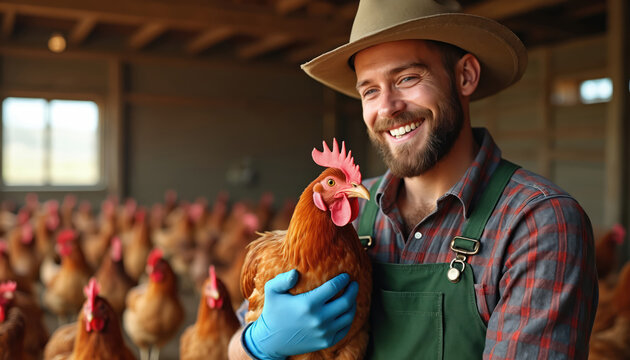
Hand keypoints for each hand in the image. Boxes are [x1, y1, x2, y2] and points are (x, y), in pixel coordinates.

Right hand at [243, 269, 358, 359]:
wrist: (271, 341)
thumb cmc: (272, 312)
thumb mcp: (271, 291)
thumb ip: (282, 279)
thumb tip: (296, 272)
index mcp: (308, 304)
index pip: (333, 287)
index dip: (342, 280)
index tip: (346, 276)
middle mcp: (319, 319)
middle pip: (346, 302)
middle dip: (353, 290)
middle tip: (354, 284)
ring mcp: (324, 332)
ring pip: (348, 316)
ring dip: (353, 305)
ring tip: (352, 297)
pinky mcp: (326, 342)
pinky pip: (344, 330)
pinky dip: (348, 320)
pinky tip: (346, 312)